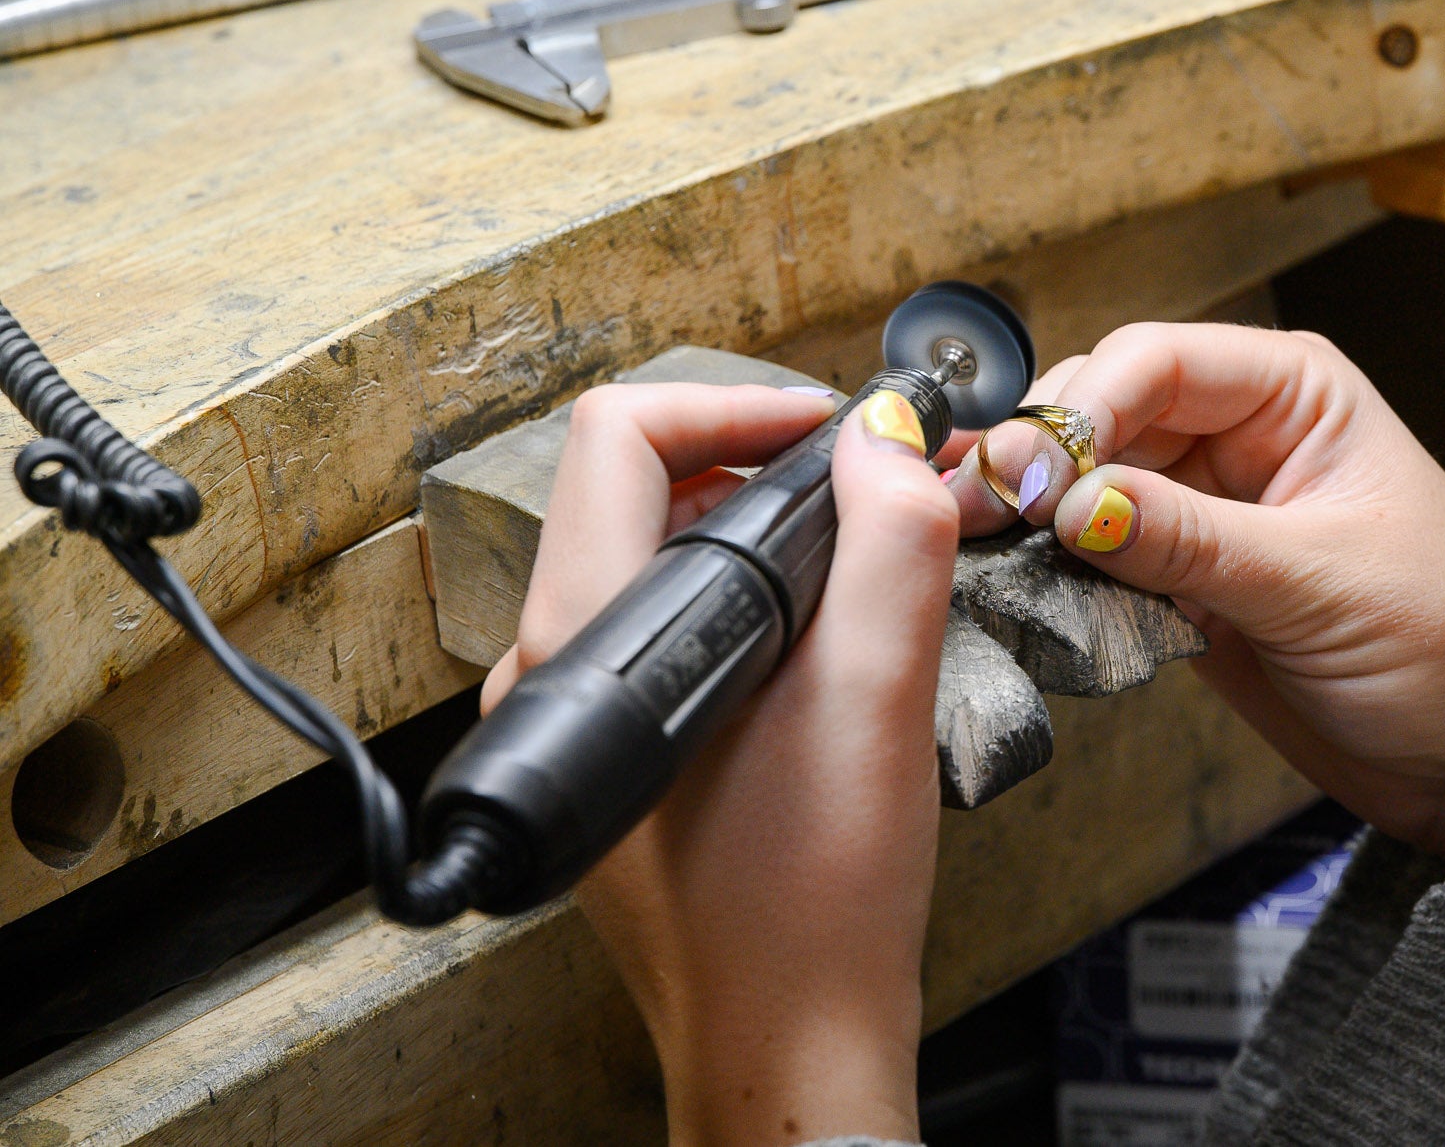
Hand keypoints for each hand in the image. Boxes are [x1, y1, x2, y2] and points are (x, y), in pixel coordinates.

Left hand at [483, 382, 959, 1146]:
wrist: (788, 1042)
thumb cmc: (813, 903)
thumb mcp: (878, 695)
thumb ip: (892, 541)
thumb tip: (890, 440)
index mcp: (585, 639)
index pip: (623, 435)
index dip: (741, 405)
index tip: (839, 433)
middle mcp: (550, 668)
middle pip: (638, 489)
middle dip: (763, 467)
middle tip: (868, 494)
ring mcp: (574, 715)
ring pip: (656, 561)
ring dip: (762, 539)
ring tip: (861, 571)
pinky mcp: (616, 755)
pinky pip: (666, 631)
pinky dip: (748, 607)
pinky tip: (827, 649)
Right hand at [954, 323, 1444, 857]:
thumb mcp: (1323, 583)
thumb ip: (1191, 540)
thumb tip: (1072, 500)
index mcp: (1295, 392)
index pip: (1155, 360)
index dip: (1082, 409)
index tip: (1033, 475)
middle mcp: (1243, 436)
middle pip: (1102, 411)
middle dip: (1039, 455)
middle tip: (981, 514)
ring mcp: (1208, 511)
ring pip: (1084, 485)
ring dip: (1030, 515)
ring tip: (975, 549)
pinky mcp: (1185, 584)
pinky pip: (1093, 559)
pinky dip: (1050, 572)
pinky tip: (1011, 588)